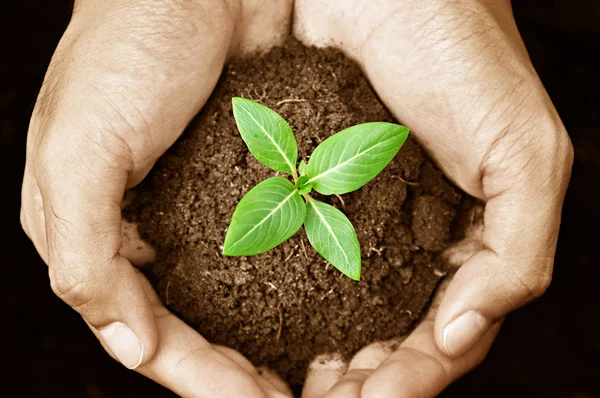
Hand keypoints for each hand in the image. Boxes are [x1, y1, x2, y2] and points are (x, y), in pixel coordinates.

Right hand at [20, 0, 292, 395]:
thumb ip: (87, 250)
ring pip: (238, 298)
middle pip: (198, 326)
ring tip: (315, 371)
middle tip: (294, 397)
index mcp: (102, 234)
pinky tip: (326, 305)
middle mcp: (156, 232)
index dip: (198, 376)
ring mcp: (207, 210)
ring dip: (272, 338)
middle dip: (240, 370)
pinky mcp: (251, 182)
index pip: (148, 331)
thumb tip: (128, 344)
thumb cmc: (124, 48)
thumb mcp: (77, 148)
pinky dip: (295, 283)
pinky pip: (273, 248)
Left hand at [295, 0, 572, 395]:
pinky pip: (295, 256)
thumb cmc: (463, 54)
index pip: (443, 329)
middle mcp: (406, 235)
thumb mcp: (524, 153)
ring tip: (295, 387)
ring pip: (339, 306)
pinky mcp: (308, 189)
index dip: (415, 373)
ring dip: (321, 354)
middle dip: (362, 378)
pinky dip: (285, 299)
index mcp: (463, 238)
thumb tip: (461, 333)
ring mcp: (355, 215)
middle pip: (386, 330)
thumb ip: (516, 249)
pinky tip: (268, 326)